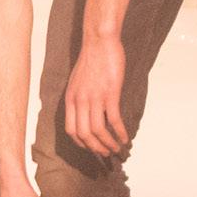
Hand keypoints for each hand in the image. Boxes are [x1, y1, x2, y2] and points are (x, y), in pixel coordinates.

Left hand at [66, 31, 128, 158]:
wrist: (99, 42)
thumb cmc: (91, 59)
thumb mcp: (77, 81)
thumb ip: (80, 98)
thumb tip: (87, 112)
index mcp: (70, 99)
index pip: (71, 130)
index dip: (81, 143)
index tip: (90, 147)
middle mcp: (80, 101)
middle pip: (84, 134)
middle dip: (95, 148)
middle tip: (106, 154)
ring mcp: (94, 98)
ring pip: (98, 131)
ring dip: (108, 143)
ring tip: (117, 149)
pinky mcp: (110, 94)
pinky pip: (113, 120)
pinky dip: (120, 132)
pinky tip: (125, 137)